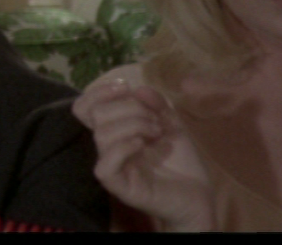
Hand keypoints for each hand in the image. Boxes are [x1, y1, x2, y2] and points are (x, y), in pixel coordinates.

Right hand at [73, 76, 212, 230]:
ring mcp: (112, 167)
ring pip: (102, 135)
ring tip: (156, 132)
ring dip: (134, 124)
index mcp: (113, 131)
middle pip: (96, 115)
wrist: (197, 194)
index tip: (126, 87)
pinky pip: (105, 165)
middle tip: (155, 119)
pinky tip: (142, 145)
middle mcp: (107, 148)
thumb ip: (155, 103)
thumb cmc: (179, 160)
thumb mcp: (170, 122)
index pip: (84, 108)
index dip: (98, 92)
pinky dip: (124, 147)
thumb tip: (137, 89)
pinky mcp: (119, 186)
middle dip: (129, 107)